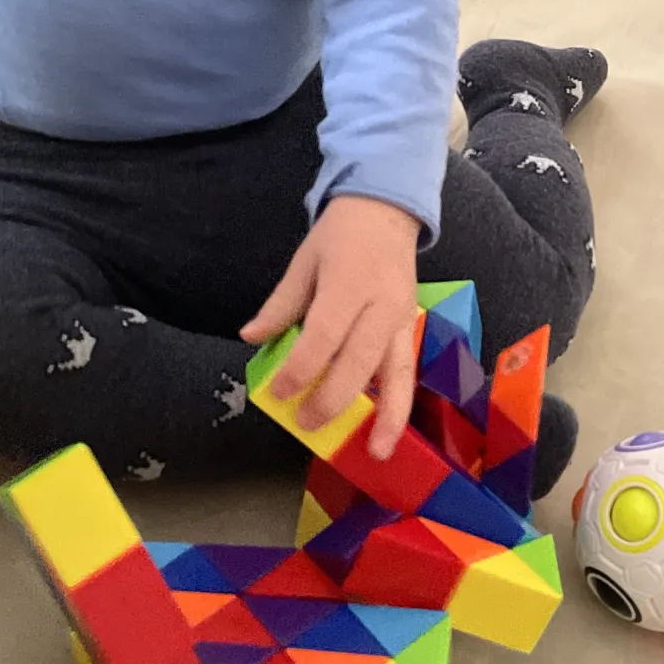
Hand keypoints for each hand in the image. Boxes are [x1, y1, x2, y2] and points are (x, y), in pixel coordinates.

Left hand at [240, 195, 420, 458]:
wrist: (387, 211)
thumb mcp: (304, 262)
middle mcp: (380, 305)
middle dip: (334, 399)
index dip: (302, 369)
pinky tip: (387, 430)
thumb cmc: (340, 236)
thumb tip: (251, 338)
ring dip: (388, 416)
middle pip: (360, 361)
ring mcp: (402, 318)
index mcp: (348, 284)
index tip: (280, 392)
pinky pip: (406, 370)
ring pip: (398, 373)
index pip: (324, 335)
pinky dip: (398, 402)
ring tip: (377, 452)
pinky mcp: (412, 328)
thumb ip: (281, 305)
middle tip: (307, 424)